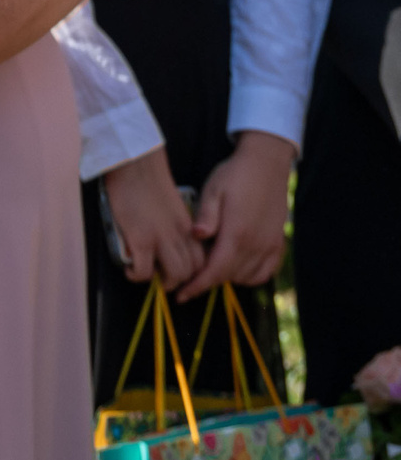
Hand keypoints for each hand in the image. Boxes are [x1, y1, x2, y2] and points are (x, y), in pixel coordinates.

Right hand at [100, 145, 200, 290]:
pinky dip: (136, 276)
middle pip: (191, 271)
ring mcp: (162, 238)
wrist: (135, 165)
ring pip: (174, 275)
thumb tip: (166, 243)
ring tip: (145, 274)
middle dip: (177, 281)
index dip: (192, 272)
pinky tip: (129, 269)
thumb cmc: (148, 180)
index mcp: (189, 226)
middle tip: (159, 276)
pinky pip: (144, 271)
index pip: (202, 258)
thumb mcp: (171, 206)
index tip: (176, 272)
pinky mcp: (141, 239)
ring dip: (160, 281)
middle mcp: (181, 235)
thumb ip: (175, 226)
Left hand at [177, 132, 294, 297]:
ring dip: (227, 277)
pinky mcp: (279, 242)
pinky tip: (237, 266)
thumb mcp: (212, 191)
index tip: (181, 295)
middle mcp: (256, 244)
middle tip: (189, 277)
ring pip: (247, 277)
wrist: (267, 164)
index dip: (197, 286)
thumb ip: (205, 216)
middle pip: (229, 276)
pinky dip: (251, 275)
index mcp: (237, 234)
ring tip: (211, 266)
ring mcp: (271, 244)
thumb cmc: (234, 176)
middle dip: (207, 282)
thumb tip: (197, 236)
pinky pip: (267, 271)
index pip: (215, 271)